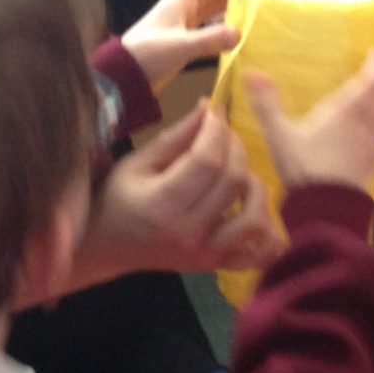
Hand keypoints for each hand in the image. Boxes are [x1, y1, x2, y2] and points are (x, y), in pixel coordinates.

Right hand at [69, 105, 282, 286]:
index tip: (215, 112)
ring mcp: (205, 255)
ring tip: (239, 173)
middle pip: (232, 182)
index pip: (206, 160)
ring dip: (255, 187)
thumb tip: (209, 106)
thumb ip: (177, 136)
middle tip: (225, 134)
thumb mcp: (138, 162)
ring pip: (253, 219)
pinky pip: (257, 256)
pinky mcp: (215, 266)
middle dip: (235, 148)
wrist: (106, 247)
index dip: (217, 130)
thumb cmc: (116, 199)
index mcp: (162, 205)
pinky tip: (255, 211)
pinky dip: (267, 234)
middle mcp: (187, 233)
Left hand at [120, 0, 236, 92]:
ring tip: (251, 4)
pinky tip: (233, 29)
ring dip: (226, 4)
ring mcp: (180, 24)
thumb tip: (239, 33)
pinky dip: (219, 24)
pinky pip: (204, 25)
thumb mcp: (180, 46)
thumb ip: (209, 40)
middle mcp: (180, 8)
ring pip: (207, 7)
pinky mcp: (180, 40)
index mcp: (179, 1)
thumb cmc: (147, 54)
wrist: (123, 76)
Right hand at [245, 54, 373, 196]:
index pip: (370, 81)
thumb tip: (251, 73)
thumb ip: (267, 103)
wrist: (326, 209)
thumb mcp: (279, 135)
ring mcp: (372, 144)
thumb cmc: (305, 169)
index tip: (373, 53)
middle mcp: (364, 124)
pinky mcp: (372, 162)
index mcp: (346, 111)